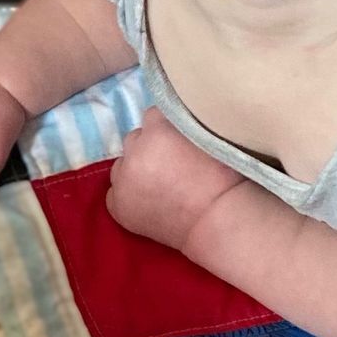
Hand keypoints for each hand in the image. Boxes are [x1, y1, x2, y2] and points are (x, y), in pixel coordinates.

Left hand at [106, 110, 244, 248]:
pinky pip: (115, 193)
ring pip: (122, 165)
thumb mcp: (205, 136)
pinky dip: (128, 195)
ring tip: (157, 185)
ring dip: (135, 170)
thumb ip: (180, 124)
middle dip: (148, 149)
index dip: (165, 129)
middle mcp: (134, 152)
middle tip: (169, 165)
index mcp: (157, 132)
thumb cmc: (222, 178)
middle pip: (134, 140)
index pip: (151, 116)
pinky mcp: (116, 205)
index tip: (177, 141)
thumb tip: (168, 119)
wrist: (217, 220)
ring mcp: (122, 180)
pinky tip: (148, 202)